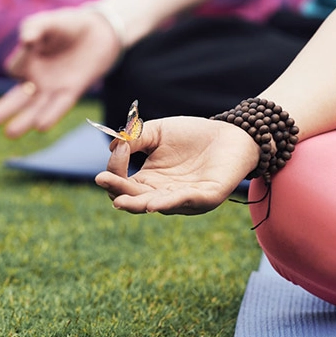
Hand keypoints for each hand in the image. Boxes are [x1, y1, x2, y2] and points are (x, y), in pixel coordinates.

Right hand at [0, 6, 122, 137]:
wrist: (98, 31)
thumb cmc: (68, 25)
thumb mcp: (48, 22)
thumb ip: (35, 28)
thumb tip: (26, 41)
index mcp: (26, 62)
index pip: (14, 69)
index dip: (19, 63)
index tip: (30, 44)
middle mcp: (36, 79)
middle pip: (17, 98)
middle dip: (4, 109)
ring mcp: (53, 87)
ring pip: (35, 108)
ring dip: (24, 121)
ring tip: (10, 134)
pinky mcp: (72, 90)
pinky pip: (60, 106)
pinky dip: (51, 115)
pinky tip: (41, 126)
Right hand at [94, 117, 260, 214]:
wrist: (232, 133)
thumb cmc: (193, 135)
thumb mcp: (157, 131)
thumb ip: (134, 138)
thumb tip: (113, 148)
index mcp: (150, 182)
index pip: (124, 187)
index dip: (113, 176)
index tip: (113, 156)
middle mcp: (164, 195)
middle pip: (136, 200)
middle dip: (119, 192)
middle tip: (103, 180)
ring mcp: (186, 199)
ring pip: (158, 205)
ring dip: (139, 204)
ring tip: (121, 202)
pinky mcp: (207, 197)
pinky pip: (187, 201)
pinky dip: (169, 202)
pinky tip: (153, 203)